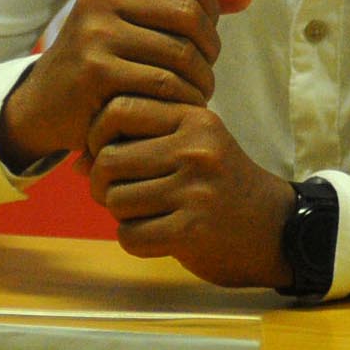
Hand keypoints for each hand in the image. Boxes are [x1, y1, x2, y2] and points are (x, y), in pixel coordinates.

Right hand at [0, 0, 250, 170]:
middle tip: (207, 71)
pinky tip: (179, 109)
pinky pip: (163, 84)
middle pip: (190, 13)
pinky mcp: (96, 71)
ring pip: (181, 53)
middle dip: (210, 48)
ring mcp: (96, 32)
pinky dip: (182, 100)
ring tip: (197, 93)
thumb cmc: (102, 57)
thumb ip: (188, 2)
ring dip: (201, 80)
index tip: (205, 35)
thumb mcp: (135, 19)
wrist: (44, 103)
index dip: (211, 6)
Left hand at [84, 96, 294, 288]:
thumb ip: (138, 144)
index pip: (119, 109)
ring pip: (115, 200)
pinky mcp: (192, 230)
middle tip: (115, 192)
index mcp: (194, 118)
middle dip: (102, 182)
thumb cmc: (220, 184)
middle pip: (109, 160)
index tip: (106, 152)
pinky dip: (134, 240)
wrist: (274, 228)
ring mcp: (195, 189)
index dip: (98, 134)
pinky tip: (155, 235)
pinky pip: (130, 236)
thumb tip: (76, 163)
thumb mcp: (190, 147)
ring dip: (120, 214)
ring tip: (143, 212)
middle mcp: (196, 149)